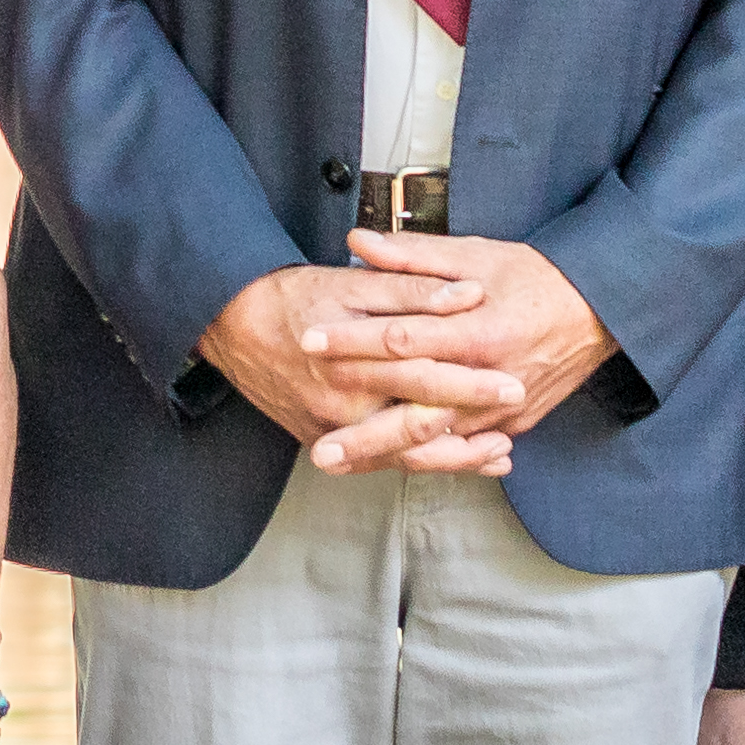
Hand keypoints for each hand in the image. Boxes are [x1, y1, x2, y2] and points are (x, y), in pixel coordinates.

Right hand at [200, 262, 511, 466]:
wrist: (230, 324)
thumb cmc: (293, 297)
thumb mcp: (350, 283)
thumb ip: (410, 290)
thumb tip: (466, 294)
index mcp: (353, 359)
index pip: (423, 375)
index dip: (470, 383)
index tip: (513, 383)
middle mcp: (341, 403)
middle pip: (417, 425)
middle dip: (472, 431)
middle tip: (514, 431)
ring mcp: (331, 429)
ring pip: (401, 455)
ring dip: (453, 457)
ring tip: (498, 454)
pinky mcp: (322, 441)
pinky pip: (379, 461)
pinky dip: (420, 461)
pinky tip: (457, 459)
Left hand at [307, 230, 619, 477]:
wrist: (600, 311)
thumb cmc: (536, 279)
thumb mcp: (478, 255)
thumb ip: (414, 255)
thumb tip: (358, 242)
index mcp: (479, 329)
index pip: (403, 338)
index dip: (353, 340)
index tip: (310, 341)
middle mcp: (490, 377)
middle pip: (415, 410)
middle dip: (363, 431)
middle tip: (317, 445)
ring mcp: (502, 410)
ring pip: (435, 442)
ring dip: (384, 455)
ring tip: (339, 463)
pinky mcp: (511, 427)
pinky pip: (462, 450)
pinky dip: (423, 461)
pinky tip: (385, 469)